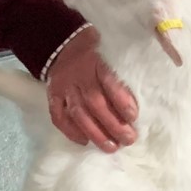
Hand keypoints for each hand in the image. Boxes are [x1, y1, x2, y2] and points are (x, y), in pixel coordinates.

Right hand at [45, 25, 137, 152]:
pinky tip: (84, 141)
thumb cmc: (95, 51)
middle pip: (95, 103)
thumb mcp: (110, 52)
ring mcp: (63, 87)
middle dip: (113, 124)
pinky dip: (70, 131)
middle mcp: (78, 76)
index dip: (122, 102)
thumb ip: (120, 72)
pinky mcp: (52, 96)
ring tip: (111, 147)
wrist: (63, 42)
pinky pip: (58, 116)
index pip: (109, 83)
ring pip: (78, 113)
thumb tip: (138, 98)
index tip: (134, 118)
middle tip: (128, 139)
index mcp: (95, 62)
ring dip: (95, 133)